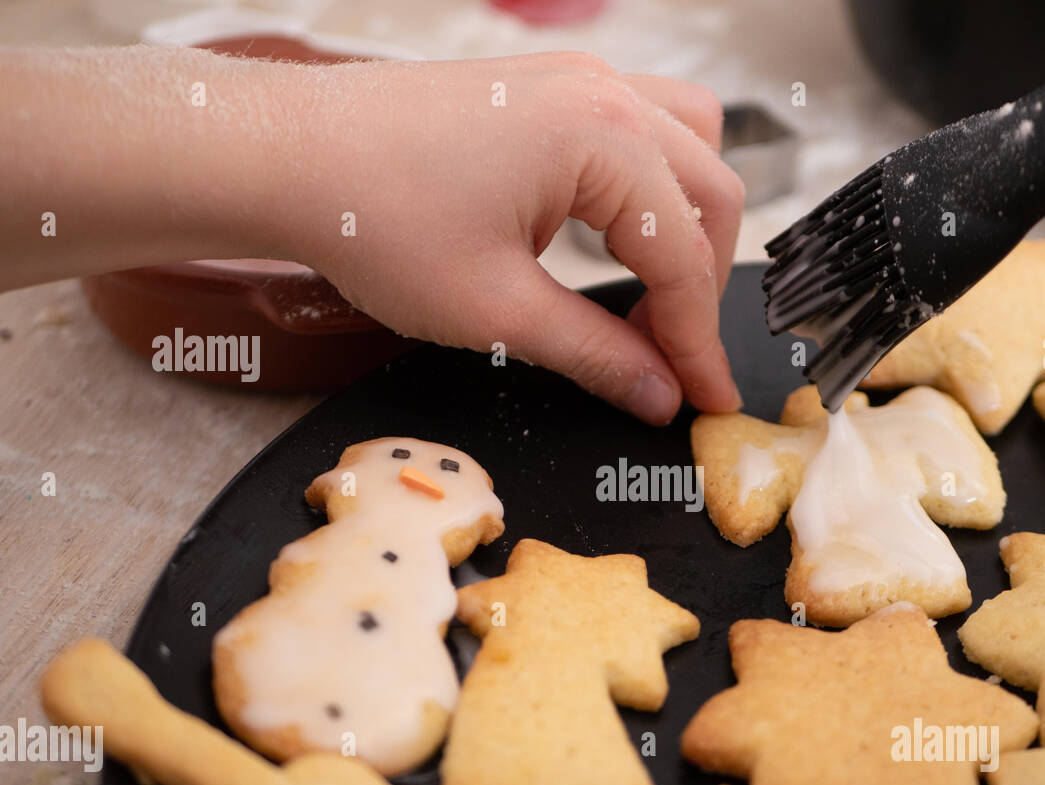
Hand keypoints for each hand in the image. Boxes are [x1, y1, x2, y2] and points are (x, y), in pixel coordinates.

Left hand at [286, 52, 745, 422]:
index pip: (684, 255)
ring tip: (651, 296)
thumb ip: (596, 355)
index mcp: (604, 136)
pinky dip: (650, 190)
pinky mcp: (550, 89)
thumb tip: (659, 395)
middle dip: (699, 286)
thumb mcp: (496, 311)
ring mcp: (579, 80)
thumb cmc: (374, 217)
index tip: (707, 397)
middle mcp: (605, 92)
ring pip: (689, 150)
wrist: (287, 155)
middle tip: (670, 359)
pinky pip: (642, 130)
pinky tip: (615, 238)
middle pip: (710, 195)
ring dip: (687, 225)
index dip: (700, 341)